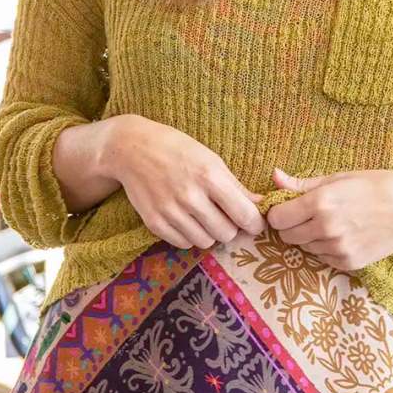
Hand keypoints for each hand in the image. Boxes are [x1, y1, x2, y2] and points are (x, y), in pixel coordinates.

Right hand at [98, 115, 264, 249]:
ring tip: (203, 216)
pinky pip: (183, 243)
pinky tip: (186, 219)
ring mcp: (170, 211)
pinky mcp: (154, 222)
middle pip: (226, 233)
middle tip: (224, 216)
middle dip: (230, 228)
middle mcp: (190, 196)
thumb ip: (236, 186)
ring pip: (205, 242)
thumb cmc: (176, 149)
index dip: (254, 223)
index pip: (244, 215)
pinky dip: (189, 236)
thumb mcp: (210, 159)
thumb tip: (261, 206)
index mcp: (209, 176)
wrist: (131, 148)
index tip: (253, 222)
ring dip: (209, 233)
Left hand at [262, 167, 392, 271]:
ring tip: (333, 223)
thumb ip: (302, 183)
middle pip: (287, 236)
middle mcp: (326, 228)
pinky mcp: (348, 262)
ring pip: (304, 248)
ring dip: (311, 238)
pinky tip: (345, 235)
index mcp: (320, 202)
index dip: (280, 213)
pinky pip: (323, 258)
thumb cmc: (376, 186)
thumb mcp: (339, 177)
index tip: (289, 209)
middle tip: (309, 216)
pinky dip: (327, 249)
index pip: (277, 219)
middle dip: (292, 227)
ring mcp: (337, 248)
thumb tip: (274, 177)